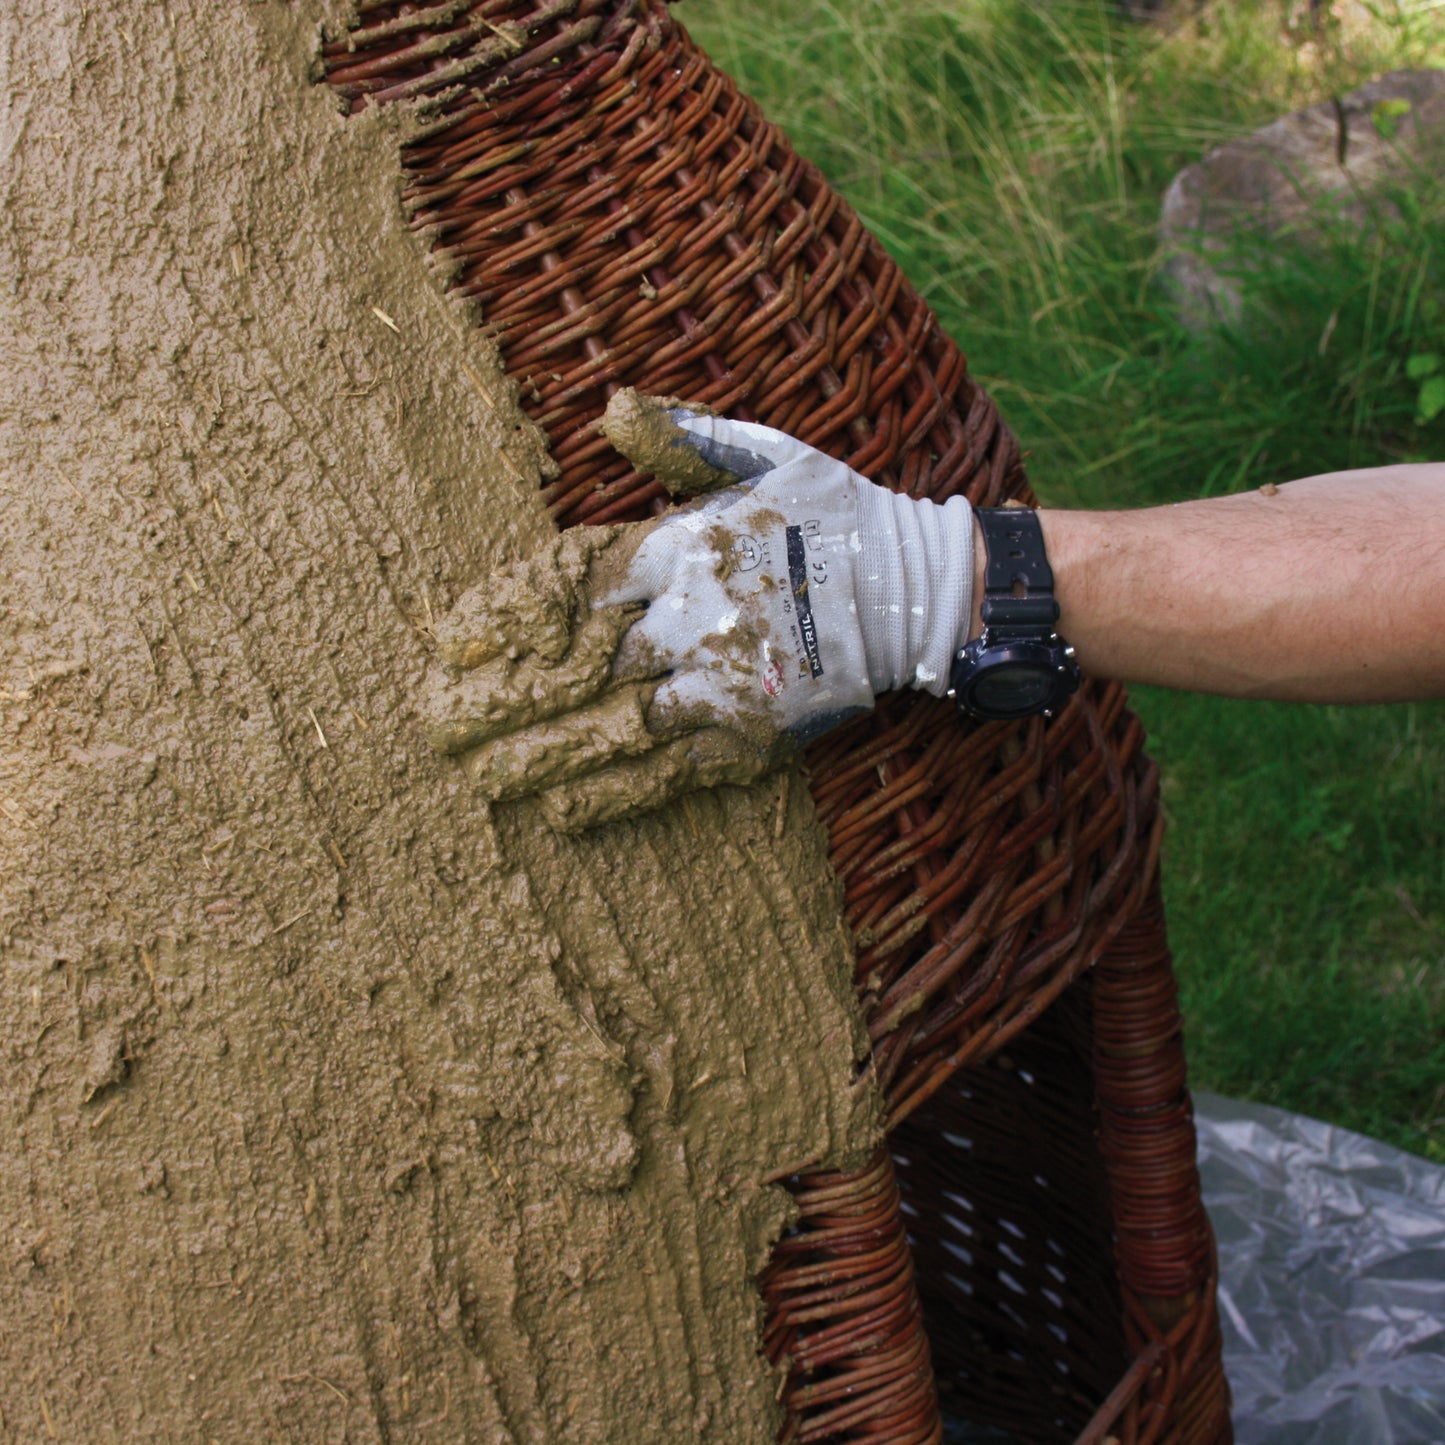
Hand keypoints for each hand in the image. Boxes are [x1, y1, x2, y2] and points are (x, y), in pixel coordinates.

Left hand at [421, 395, 975, 828]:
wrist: (916, 588)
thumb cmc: (832, 513)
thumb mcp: (764, 453)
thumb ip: (682, 438)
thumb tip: (609, 406)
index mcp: (684, 546)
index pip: (575, 581)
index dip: (509, 612)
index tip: (452, 638)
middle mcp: (695, 616)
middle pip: (580, 667)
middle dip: (505, 699)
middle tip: (437, 724)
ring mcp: (725, 682)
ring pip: (618, 727)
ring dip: (546, 755)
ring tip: (482, 778)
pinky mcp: (757, 732)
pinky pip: (676, 770)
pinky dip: (620, 792)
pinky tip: (565, 810)